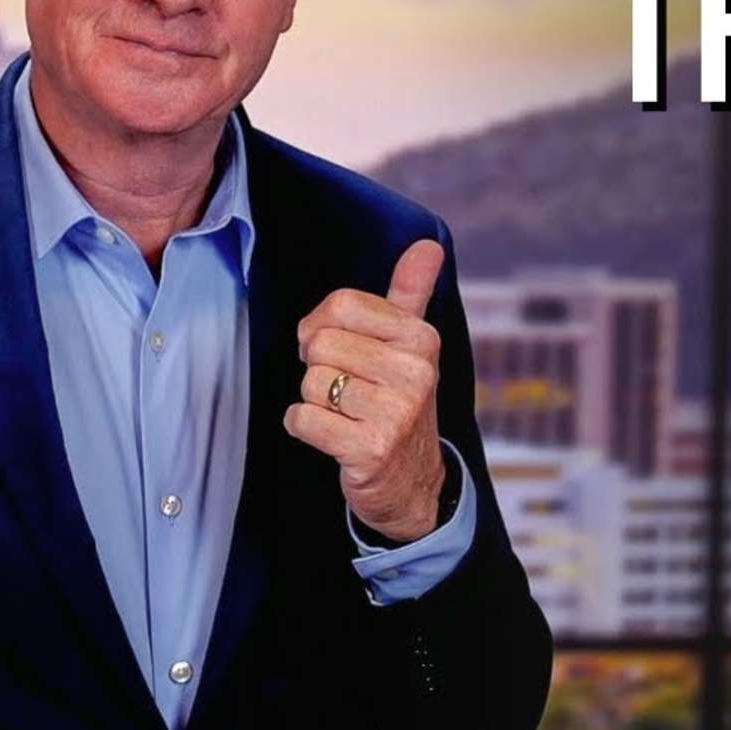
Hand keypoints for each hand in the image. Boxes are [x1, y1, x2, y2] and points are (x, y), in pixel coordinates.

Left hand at [286, 239, 448, 542]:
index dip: (322, 327)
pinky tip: (334, 436)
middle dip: (319, 369)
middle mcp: (416, 372)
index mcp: (421, 338)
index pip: (340, 306)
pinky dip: (305, 427)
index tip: (340, 350)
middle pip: (319, 345)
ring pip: (310, 383)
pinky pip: (303, 418)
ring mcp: (397, 412)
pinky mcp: (371, 449)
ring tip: (346, 415)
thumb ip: (412, 293)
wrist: (413, 484)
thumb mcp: (411, 347)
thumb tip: (428, 245)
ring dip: (315, 402)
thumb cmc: (399, 404)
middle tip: (347, 390)